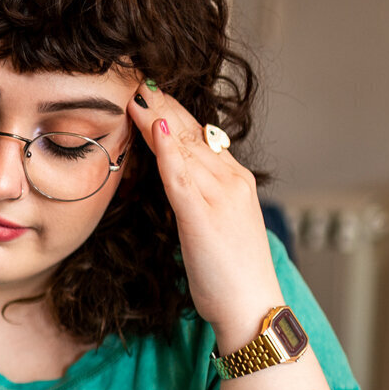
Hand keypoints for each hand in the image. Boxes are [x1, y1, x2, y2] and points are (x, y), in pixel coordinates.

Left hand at [124, 81, 283, 350]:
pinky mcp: (203, 215)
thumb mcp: (216, 225)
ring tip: (135, 95)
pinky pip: (181, 175)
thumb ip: (200, 197)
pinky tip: (153, 127)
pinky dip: (166, 149)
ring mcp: (219, 195)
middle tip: (138, 82)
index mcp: (236, 181)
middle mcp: (231, 179)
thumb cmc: (232, 274)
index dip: (174, 113)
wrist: (253, 307)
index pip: (200, 137)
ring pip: (184, 146)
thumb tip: (176, 179)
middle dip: (164, 105)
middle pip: (192, 133)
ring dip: (158, 117)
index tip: (152, 94)